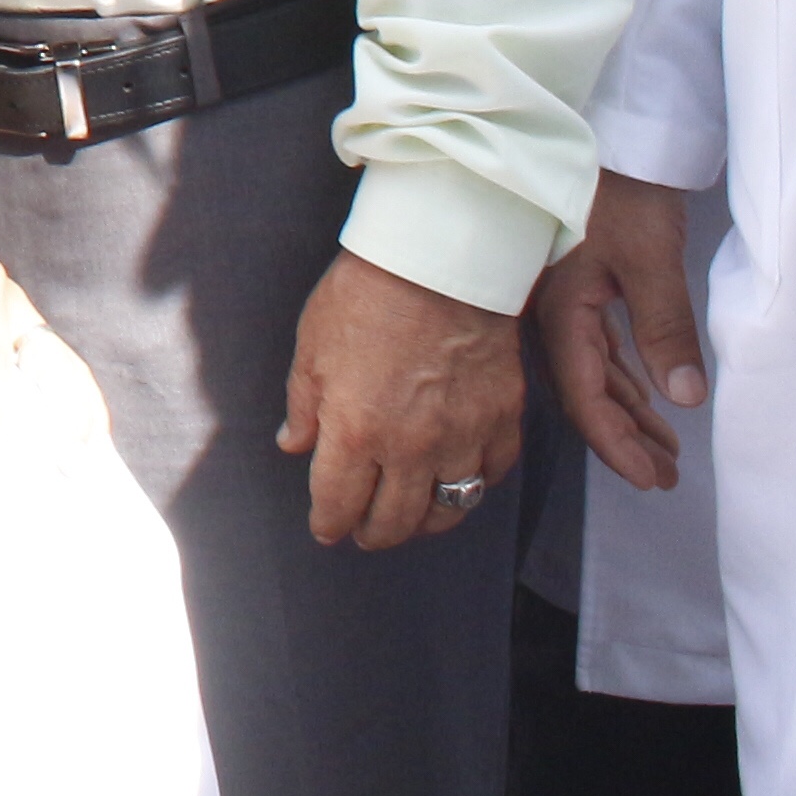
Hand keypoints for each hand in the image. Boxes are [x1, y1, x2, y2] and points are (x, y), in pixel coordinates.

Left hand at [280, 251, 527, 550]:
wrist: (440, 261)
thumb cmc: (366, 294)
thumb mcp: (312, 347)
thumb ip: (304, 407)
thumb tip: (294, 445)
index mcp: (355, 433)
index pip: (339, 505)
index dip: (328, 524)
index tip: (326, 528)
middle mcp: (410, 449)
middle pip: (394, 521)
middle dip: (373, 534)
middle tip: (364, 532)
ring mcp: (463, 438)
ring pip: (448, 510)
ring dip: (424, 522)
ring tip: (411, 518)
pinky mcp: (502, 420)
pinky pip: (491, 474)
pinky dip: (475, 484)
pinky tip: (460, 478)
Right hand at [528, 171, 707, 493]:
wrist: (595, 131)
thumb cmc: (619, 189)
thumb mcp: (650, 259)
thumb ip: (665, 329)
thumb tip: (684, 398)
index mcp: (560, 312)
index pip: (585, 396)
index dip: (616, 444)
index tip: (649, 479)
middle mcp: (553, 313)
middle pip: (587, 391)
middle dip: (626, 437)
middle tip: (665, 476)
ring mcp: (563, 299)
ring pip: (595, 371)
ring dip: (629, 410)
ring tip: (666, 448)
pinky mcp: (578, 283)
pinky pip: (598, 346)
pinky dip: (625, 377)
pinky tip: (648, 394)